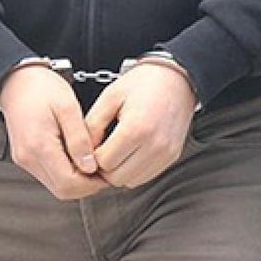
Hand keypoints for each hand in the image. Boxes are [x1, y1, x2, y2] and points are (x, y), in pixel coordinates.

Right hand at [0, 66, 109, 200]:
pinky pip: (49, 176)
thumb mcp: (68, 108)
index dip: (92, 184)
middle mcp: (29, 158)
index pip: (69, 184)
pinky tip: (76, 158)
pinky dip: (66, 173)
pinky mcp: (25, 158)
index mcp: (39, 146)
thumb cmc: (41, 88)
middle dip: (87, 185)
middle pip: (63, 190)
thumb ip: (80, 140)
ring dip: (77, 180)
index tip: (107, 173)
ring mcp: (25, 160)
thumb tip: (90, 167)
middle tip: (103, 170)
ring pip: (56, 186)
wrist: (17, 80)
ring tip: (91, 161)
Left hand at [85, 63, 197, 188]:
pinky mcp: (171, 157)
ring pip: (130, 181)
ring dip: (119, 171)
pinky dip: (134, 170)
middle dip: (104, 166)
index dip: (92, 156)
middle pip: (116, 177)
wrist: (176, 78)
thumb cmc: (144, 83)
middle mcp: (154, 145)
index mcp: (136, 128)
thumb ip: (93, 125)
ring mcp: (165, 153)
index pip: (104, 162)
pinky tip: (131, 153)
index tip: (93, 145)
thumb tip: (84, 150)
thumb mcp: (110, 96)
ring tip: (117, 150)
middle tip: (102, 150)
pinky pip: (145, 177)